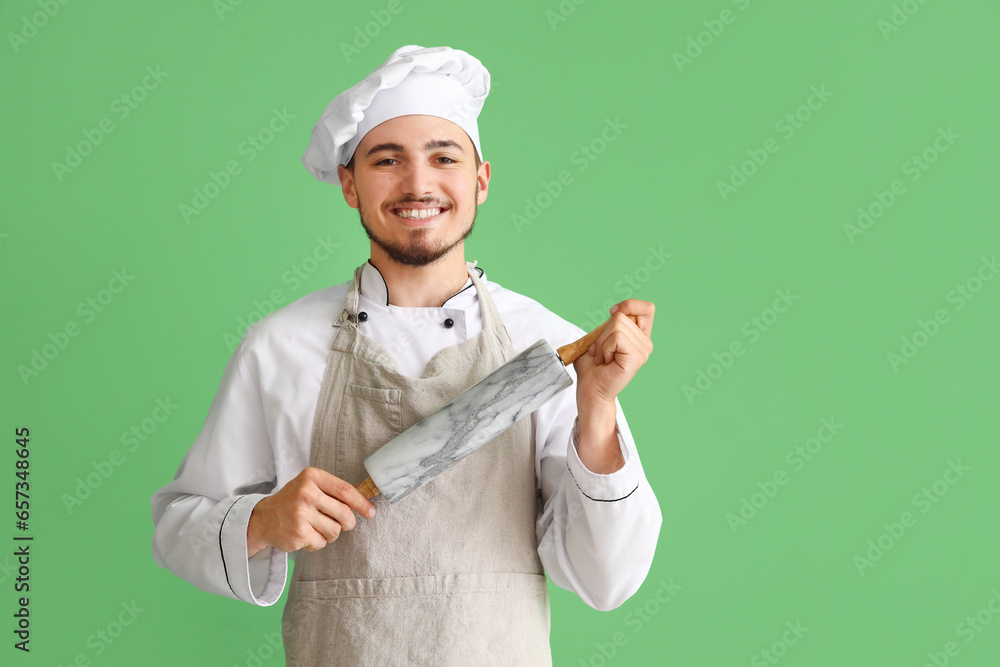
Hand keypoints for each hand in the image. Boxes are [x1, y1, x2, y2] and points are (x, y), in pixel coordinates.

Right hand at [246, 467, 375, 556]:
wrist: (262, 518)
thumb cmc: (292, 501)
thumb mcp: (310, 486)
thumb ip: (334, 489)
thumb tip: (365, 493)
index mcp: (311, 477)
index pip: (345, 490)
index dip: (362, 503)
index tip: (371, 512)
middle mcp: (306, 493)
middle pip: (344, 513)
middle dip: (349, 523)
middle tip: (344, 524)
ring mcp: (301, 514)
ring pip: (335, 531)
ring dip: (331, 534)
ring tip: (317, 527)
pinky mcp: (298, 533)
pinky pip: (322, 542)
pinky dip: (318, 542)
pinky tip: (306, 534)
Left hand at [572, 299, 653, 473]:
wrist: (590, 390)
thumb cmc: (593, 368)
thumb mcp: (600, 339)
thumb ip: (610, 324)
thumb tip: (615, 312)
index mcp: (640, 337)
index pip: (647, 308)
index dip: (629, 305)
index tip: (611, 313)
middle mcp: (645, 343)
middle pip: (622, 315)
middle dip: (603, 332)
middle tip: (602, 352)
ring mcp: (643, 351)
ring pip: (617, 326)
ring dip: (602, 342)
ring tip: (603, 358)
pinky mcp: (636, 358)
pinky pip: (616, 338)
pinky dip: (604, 348)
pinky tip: (606, 362)